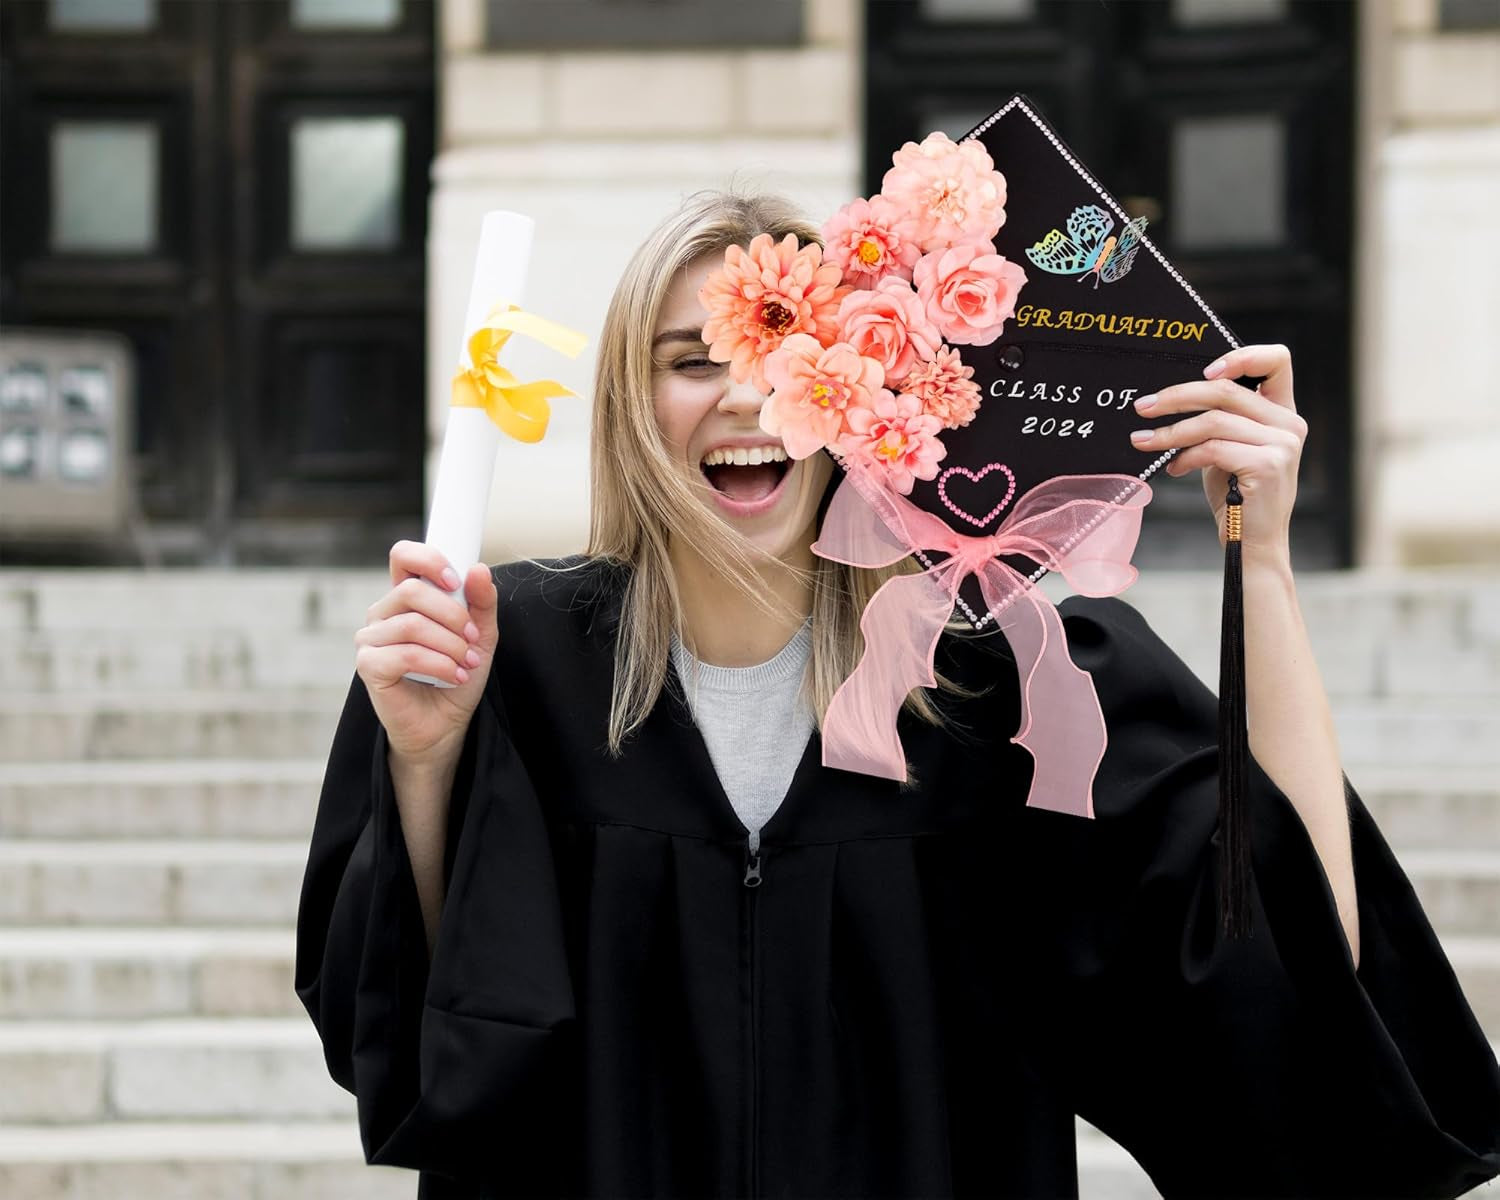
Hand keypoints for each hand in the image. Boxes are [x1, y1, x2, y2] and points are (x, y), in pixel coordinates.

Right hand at [354, 541, 499, 768]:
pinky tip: (453, 676)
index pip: (403, 557)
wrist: (447, 723)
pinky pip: (405, 654)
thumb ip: (481, 603)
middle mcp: (383, 614)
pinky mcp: (368, 666)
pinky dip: (438, 664)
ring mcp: (370, 639)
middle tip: (472, 640)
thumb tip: (478, 569)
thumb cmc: (457, 675)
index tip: (455, 582)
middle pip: (411, 590)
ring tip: (466, 664)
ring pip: (412, 624)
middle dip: (452, 615)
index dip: (428, 560)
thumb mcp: (480, 635)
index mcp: (405, 599)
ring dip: (450, 645)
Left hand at [1129, 343, 1305, 560]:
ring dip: (1170, 431)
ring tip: (1144, 441)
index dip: (1240, 356)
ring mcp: (1282, 444)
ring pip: (1213, 420)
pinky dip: (1185, 456)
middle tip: (1143, 406)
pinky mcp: (1268, 464)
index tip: (1204, 371)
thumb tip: (1169, 397)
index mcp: (1282, 413)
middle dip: (1177, 396)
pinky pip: (1213, 448)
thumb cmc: (1236, 495)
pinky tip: (1173, 468)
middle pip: (1227, 390)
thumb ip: (1219, 420)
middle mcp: (1289, 423)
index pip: (1277, 360)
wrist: (1251, 543)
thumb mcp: (1228, 449)